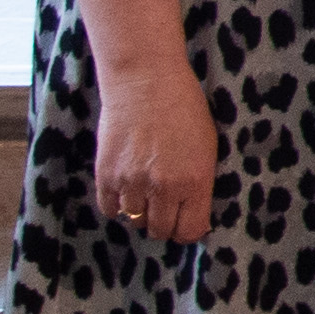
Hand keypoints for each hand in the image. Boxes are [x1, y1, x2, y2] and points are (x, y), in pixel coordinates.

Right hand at [91, 50, 217, 243]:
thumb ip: (200, 182)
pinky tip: (126, 190)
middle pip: (161, 230)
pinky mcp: (107, 175)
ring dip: (141, 212)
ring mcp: (132, 183)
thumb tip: (195, 214)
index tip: (187, 225)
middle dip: (165, 224)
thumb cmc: (184, 109)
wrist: (147, 82)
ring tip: (146, 192)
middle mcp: (163, 187)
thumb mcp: (207, 146)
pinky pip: (110, 209)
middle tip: (166, 211)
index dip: (189, 231)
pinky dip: (118, 205)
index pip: (190, 230)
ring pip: (135, 220)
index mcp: (195, 180)